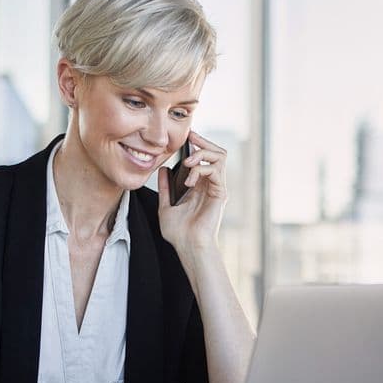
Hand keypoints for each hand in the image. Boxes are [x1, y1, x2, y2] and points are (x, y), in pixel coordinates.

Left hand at [158, 131, 227, 251]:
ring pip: (220, 157)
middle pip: (217, 153)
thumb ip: (165, 188)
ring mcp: (218, 188)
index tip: (187, 136)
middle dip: (204, 142)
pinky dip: (201, 170)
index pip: (206, 158)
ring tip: (188, 163)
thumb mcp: (165, 206)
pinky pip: (216, 171)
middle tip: (191, 138)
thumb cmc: (179, 233)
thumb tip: (162, 170)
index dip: (199, 144)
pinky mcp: (220, 193)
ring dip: (202, 154)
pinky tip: (189, 179)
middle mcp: (212, 185)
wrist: (188, 246)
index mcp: (201, 186)